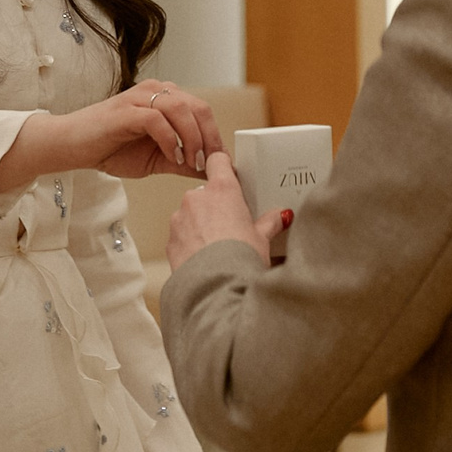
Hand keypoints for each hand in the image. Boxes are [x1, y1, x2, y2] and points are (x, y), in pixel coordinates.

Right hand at [0, 80, 226, 196]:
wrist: (72, 147)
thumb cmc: (110, 149)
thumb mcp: (155, 159)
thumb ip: (181, 161)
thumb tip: (210, 172)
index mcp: (165, 99)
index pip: (202, 111)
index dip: (215, 137)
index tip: (223, 164)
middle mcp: (155, 92)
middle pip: (197, 107)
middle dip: (210, 138)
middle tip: (212, 164)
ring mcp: (139, 98)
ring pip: (181, 109)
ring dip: (192, 139)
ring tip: (192, 162)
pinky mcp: (125, 110)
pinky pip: (157, 119)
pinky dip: (170, 139)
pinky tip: (172, 157)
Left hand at [166, 150, 291, 272]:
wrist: (215, 290)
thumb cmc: (239, 260)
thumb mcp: (262, 239)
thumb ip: (269, 223)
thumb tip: (281, 216)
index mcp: (222, 190)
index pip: (218, 161)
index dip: (224, 167)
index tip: (230, 176)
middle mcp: (196, 198)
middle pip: (205, 192)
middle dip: (215, 206)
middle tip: (231, 224)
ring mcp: (179, 218)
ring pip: (190, 214)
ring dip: (200, 224)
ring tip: (217, 246)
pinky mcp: (170, 240)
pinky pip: (181, 235)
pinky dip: (190, 242)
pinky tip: (204, 258)